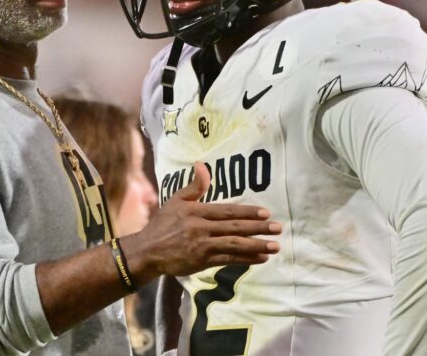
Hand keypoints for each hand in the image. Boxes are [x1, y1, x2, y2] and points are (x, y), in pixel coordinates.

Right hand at [120, 161, 279, 281]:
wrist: (147, 250)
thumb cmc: (163, 224)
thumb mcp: (176, 200)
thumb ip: (194, 186)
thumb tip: (202, 165)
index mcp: (197, 211)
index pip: (227, 210)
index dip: (247, 211)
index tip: (266, 212)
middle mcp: (201, 228)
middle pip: (234, 227)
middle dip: (258, 228)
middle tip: (278, 228)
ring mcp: (202, 246)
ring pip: (234, 245)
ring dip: (256, 245)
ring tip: (275, 246)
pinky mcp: (202, 261)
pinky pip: (228, 260)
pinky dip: (246, 259)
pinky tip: (261, 258)